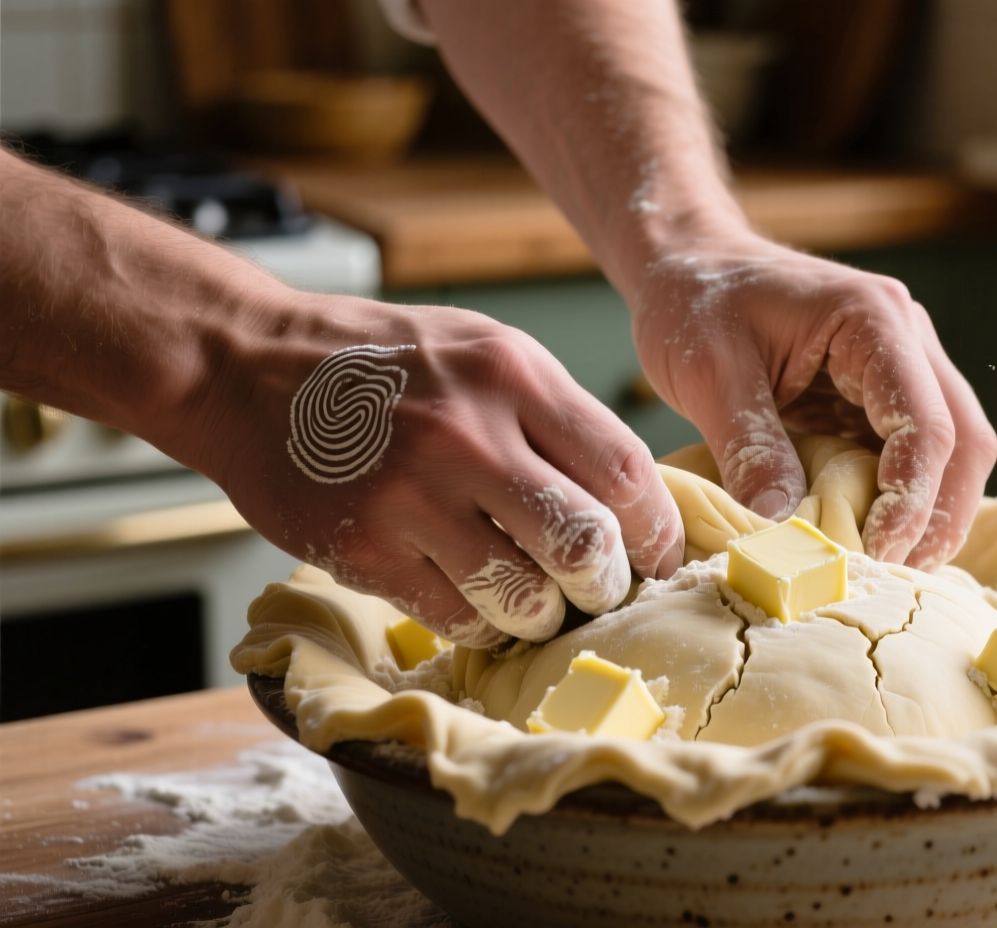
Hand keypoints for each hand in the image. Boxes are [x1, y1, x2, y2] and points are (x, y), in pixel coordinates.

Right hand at [187, 293, 683, 646]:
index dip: (657, 532)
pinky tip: (473, 596)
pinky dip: (481, 622)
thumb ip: (559, 416)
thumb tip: (637, 501)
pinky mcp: (363, 550)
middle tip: (598, 588)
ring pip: (525, 599)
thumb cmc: (385, 363)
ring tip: (534, 599)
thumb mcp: (486, 351)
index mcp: (513, 376)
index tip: (656, 556)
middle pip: (587, 545)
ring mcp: (411, 496)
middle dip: (607, 584)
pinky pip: (457, 618)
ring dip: (543, 615)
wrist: (245, 366)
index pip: (626, 473)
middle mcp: (468, 434)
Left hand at [629, 234, 996, 569]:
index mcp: (874, 320)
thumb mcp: (707, 372)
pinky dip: (905, 502)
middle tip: (892, 576)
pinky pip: (915, 455)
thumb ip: (748, 445)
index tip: (873, 554)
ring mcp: (903, 367)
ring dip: (930, 514)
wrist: (690, 263)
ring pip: (953, 452)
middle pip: (963, 442)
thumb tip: (783, 525)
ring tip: (885, 569)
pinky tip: (871, 540)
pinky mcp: (881, 396)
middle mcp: (907, 340)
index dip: (911, 499)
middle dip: (938, 516)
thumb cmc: (695, 302)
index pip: (926, 424)